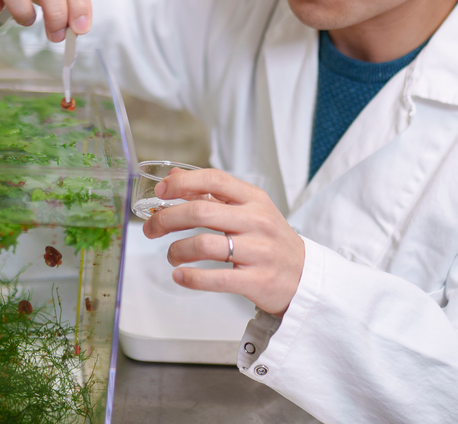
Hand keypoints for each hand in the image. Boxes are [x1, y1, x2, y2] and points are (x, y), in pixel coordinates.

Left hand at [142, 168, 304, 316]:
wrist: (305, 277)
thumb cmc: (270, 241)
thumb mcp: (249, 210)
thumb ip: (213, 194)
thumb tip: (175, 176)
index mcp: (254, 199)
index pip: (214, 179)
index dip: (182, 183)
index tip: (161, 192)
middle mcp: (257, 221)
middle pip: (201, 211)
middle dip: (166, 219)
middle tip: (151, 228)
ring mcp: (258, 251)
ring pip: (204, 244)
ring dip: (177, 251)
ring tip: (172, 257)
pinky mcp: (257, 280)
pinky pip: (216, 278)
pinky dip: (191, 278)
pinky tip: (180, 276)